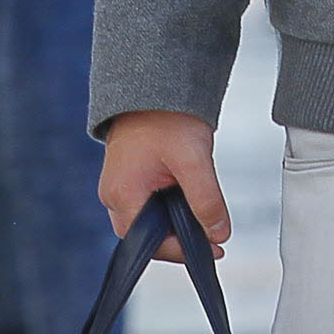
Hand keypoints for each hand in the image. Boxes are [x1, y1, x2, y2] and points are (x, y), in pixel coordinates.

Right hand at [98, 109, 227, 260]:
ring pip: (150, 219)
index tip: (211, 251)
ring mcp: (121, 184)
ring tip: (204, 213)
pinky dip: (171, 205)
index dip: (180, 250)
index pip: (148, 243)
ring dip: (176, 220)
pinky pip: (149, 202)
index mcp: (122, 194)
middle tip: (212, 235)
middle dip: (179, 238)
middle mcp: (115, 193)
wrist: (154, 82)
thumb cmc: (165, 115)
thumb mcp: (193, 159)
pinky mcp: (130, 175)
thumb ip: (206, 200)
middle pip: (147, 235)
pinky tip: (190, 195)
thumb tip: (218, 234)